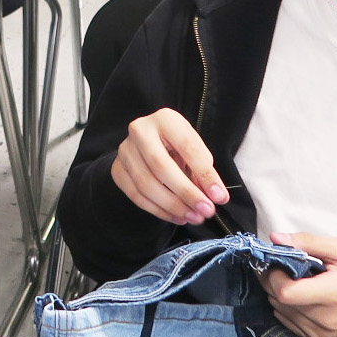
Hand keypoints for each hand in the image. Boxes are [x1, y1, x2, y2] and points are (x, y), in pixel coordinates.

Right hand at [111, 107, 230, 225]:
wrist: (147, 143)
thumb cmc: (177, 145)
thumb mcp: (194, 149)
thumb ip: (203, 170)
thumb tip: (215, 197)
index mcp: (165, 119)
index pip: (187, 147)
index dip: (205, 174)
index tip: (219, 196)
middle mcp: (140, 131)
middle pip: (161, 168)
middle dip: (187, 193)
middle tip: (206, 211)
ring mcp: (125, 151)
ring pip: (146, 185)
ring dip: (173, 206)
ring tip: (194, 217)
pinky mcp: (117, 170)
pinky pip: (137, 196)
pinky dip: (159, 211)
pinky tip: (177, 217)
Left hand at [261, 231, 336, 336]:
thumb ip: (310, 243)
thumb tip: (276, 239)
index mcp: (336, 293)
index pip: (286, 291)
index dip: (275, 275)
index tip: (281, 263)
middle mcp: (326, 319)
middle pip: (279, 300)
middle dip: (275, 281)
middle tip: (290, 268)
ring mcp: (322, 335)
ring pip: (280, 312)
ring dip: (282, 295)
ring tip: (302, 283)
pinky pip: (289, 324)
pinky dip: (289, 309)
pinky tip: (307, 298)